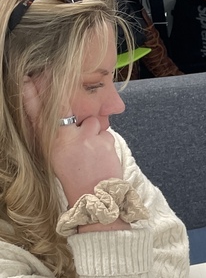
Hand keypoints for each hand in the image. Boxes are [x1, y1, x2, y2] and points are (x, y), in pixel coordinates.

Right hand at [22, 76, 122, 205]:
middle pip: (66, 109)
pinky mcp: (105, 140)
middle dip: (70, 107)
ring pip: (93, 121)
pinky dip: (104, 141)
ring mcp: (87, 138)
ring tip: (91, 149)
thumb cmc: (74, 177)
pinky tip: (101, 155)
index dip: (31, 96)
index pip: (38, 114)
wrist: (95, 197)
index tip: (27, 81)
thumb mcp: (55, 157)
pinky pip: (106, 132)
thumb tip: (59, 117)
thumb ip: (56, 136)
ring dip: (93, 131)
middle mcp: (66, 138)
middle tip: (75, 125)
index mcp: (51, 142)